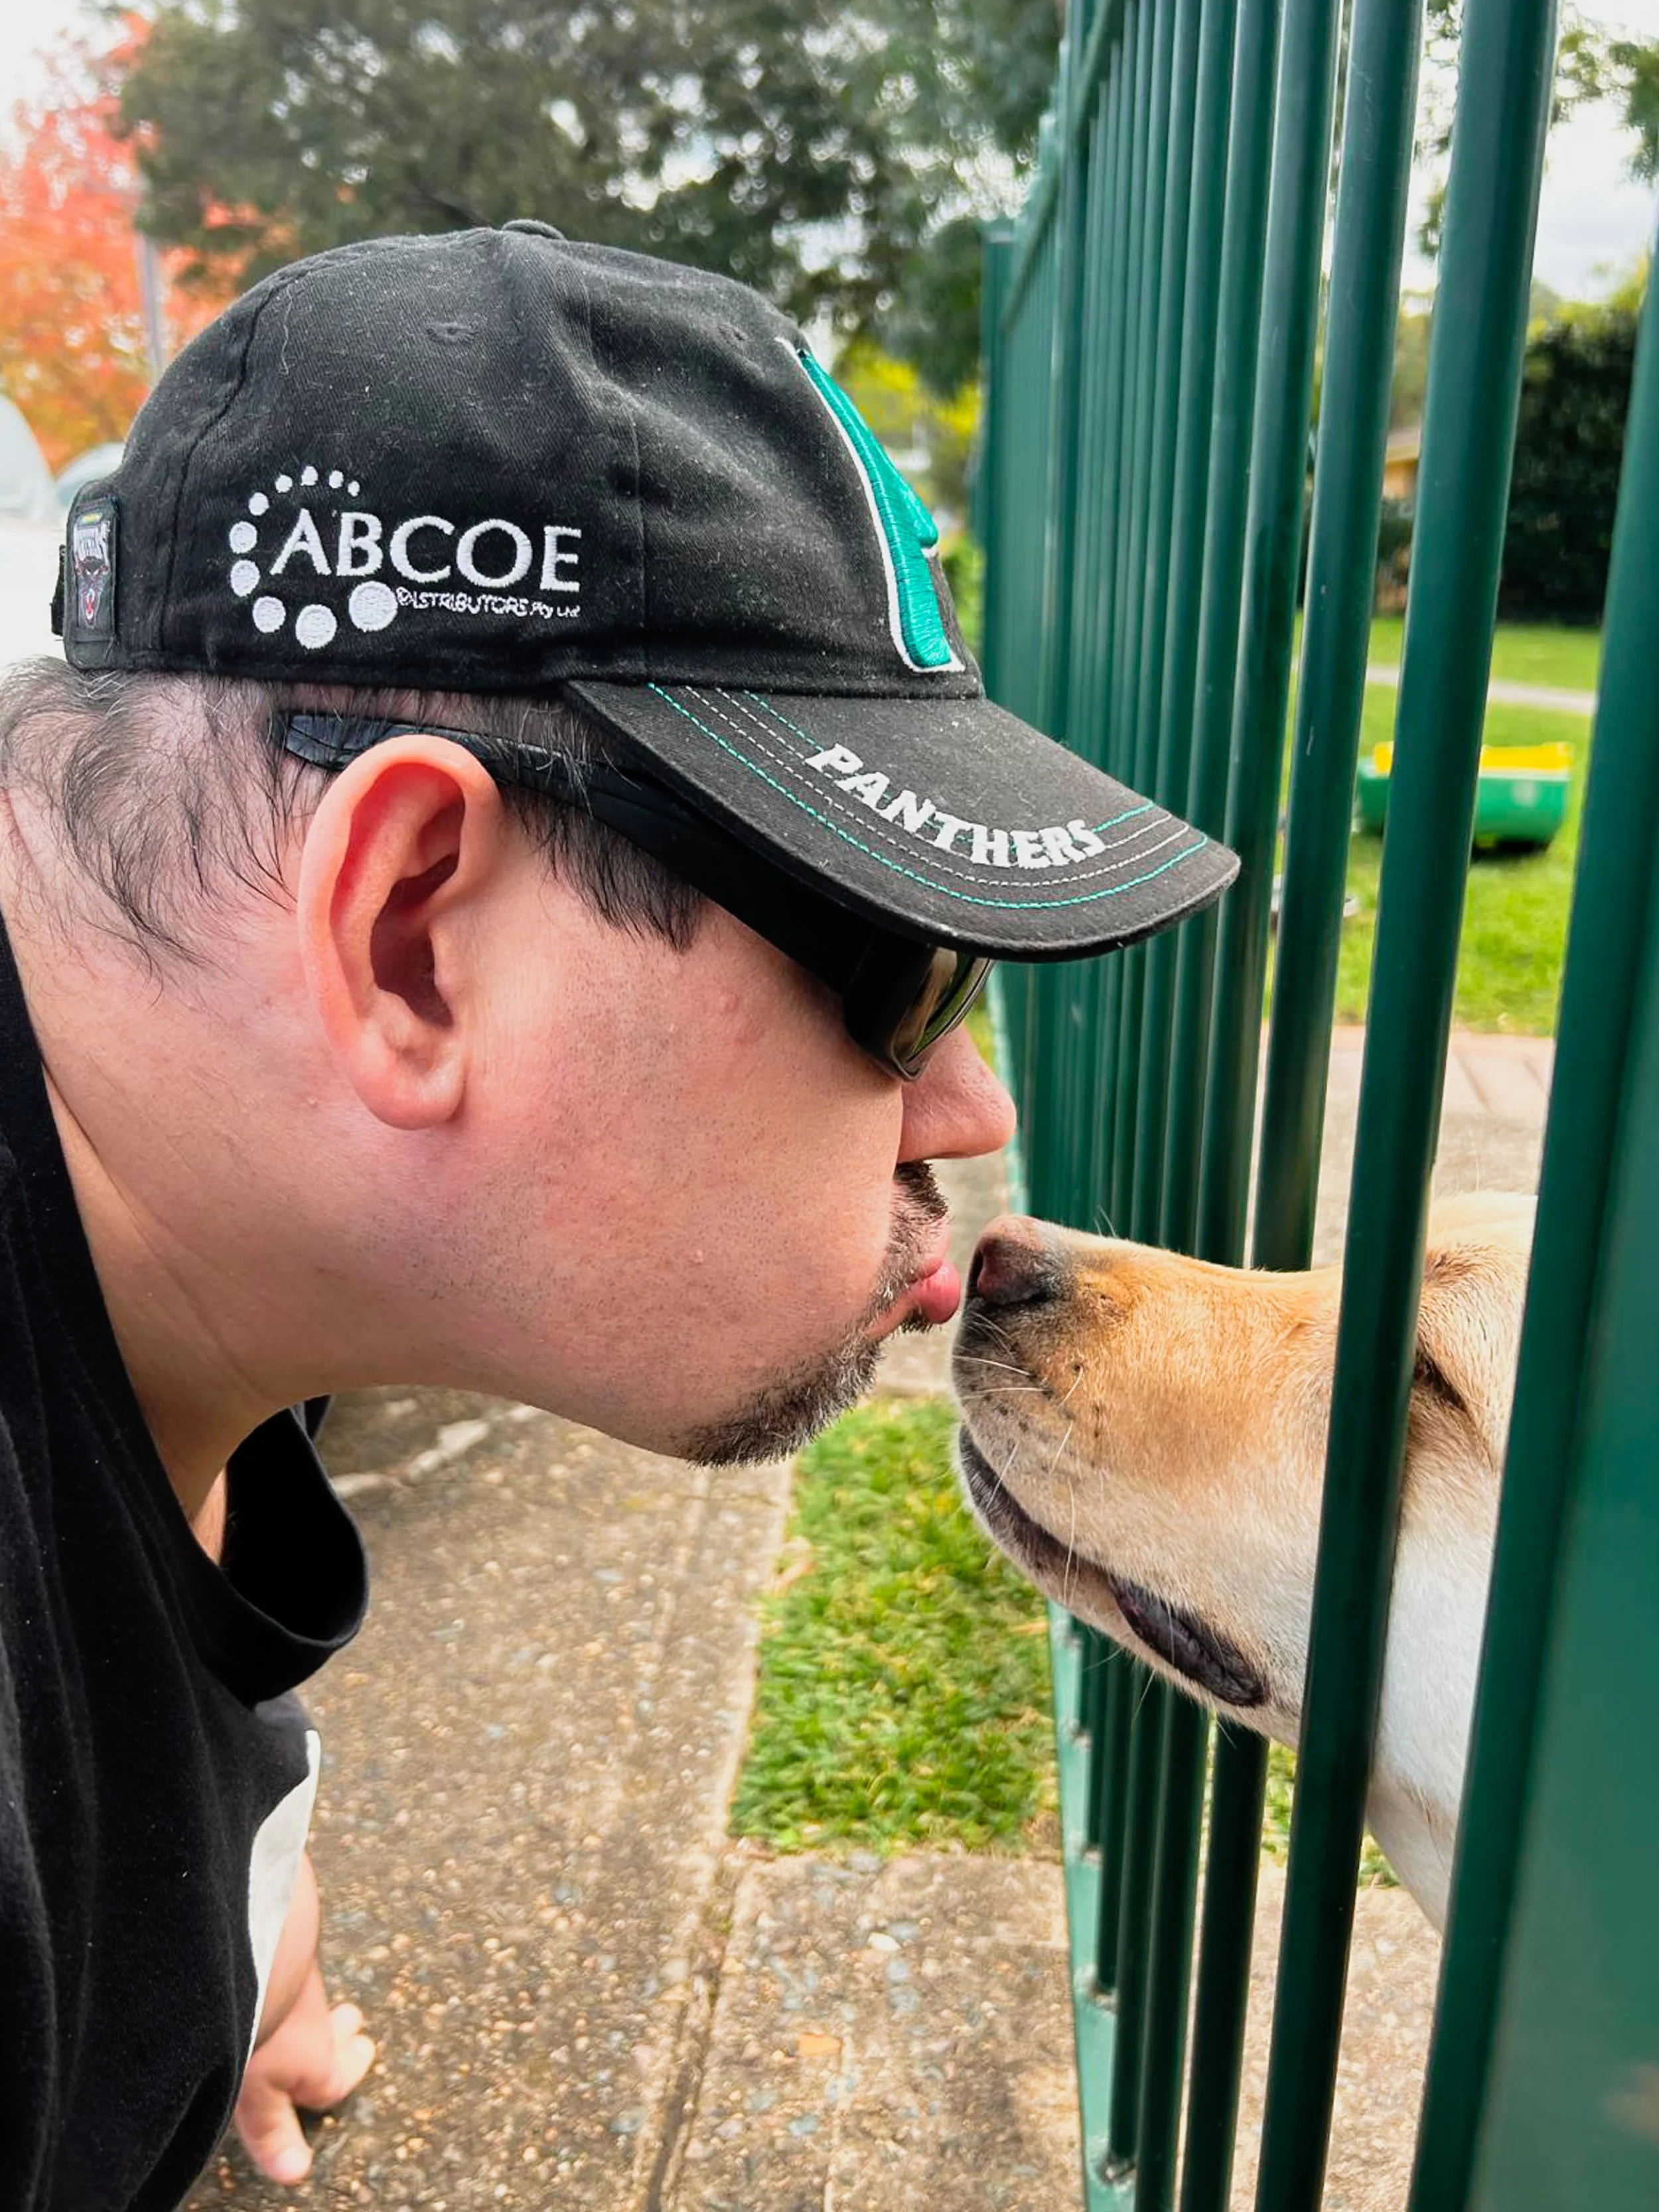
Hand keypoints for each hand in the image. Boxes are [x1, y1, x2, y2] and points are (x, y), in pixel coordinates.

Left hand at [233, 1956, 374, 2184]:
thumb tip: (296, 2172)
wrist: (257, 1950)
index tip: (363, 2053)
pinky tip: (271, 1974)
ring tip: (312, 2005)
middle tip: (352, 2022)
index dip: (349, 2069)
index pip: (337, 2074)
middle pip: (333, 2029)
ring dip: (313, 2006)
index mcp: (318, 2063)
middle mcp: (315, 2021)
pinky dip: (285, 1977)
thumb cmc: (262, 2026)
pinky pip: (288, 1970)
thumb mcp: (259, 2092)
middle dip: (341, 2032)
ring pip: (310, 2000)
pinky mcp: (277, 1951)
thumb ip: (274, 2132)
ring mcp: (297, 1981)